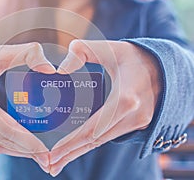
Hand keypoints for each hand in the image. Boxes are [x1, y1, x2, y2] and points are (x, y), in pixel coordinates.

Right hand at [0, 41, 55, 172]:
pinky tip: (20, 145)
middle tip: (47, 159)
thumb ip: (29, 54)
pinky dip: (4, 144)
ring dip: (16, 150)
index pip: (6, 129)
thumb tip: (50, 70)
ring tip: (37, 155)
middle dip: (26, 151)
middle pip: (1, 140)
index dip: (27, 142)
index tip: (46, 151)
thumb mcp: (3, 51)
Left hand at [49, 40, 160, 175]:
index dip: (72, 142)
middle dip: (71, 154)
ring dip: (79, 152)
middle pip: (95, 141)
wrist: (163, 67)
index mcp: (125, 99)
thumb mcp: (108, 47)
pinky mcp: (137, 124)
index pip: (93, 128)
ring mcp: (137, 123)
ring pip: (102, 142)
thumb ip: (82, 51)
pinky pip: (109, 136)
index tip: (53, 152)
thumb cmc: (134, 57)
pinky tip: (78, 149)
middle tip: (50, 166)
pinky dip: (92, 144)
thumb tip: (61, 69)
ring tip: (58, 163)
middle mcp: (133, 116)